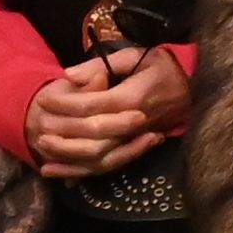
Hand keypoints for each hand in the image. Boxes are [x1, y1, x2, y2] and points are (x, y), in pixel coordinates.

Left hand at [28, 48, 188, 177]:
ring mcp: (134, 140)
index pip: (92, 105)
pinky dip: (83, 173)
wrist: (193, 88)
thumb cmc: (162, 67)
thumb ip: (101, 65)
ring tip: (43, 154)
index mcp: (132, 98)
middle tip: (39, 126)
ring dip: (69, 158)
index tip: (44, 99)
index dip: (65, 104)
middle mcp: (134, 124)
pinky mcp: (134, 149)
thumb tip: (69, 74)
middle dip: (63, 132)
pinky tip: (61, 178)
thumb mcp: (135, 55)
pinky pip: (107, 167)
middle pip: (92, 136)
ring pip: (99, 158)